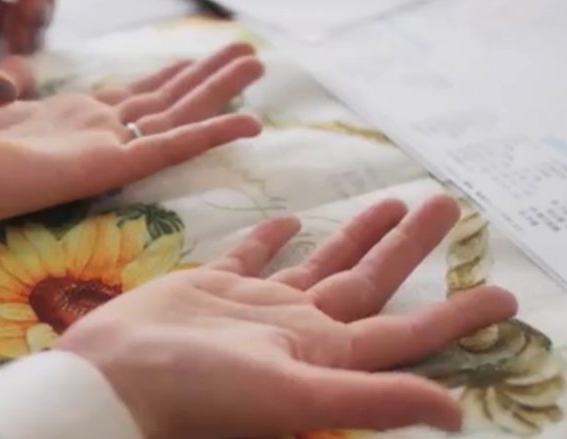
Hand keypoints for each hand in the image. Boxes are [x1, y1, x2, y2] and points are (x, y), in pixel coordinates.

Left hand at [0, 43, 262, 253]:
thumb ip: (11, 83)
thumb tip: (20, 68)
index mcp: (71, 117)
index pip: (134, 95)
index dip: (168, 76)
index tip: (196, 59)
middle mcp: (97, 132)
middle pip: (166, 100)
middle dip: (206, 76)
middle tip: (247, 53)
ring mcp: (106, 150)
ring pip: (177, 115)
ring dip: (218, 90)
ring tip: (256, 63)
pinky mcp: (109, 166)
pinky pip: (171, 146)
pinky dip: (212, 134)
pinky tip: (249, 122)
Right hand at [56, 195, 517, 437]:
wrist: (113, 379)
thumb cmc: (198, 389)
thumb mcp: (292, 396)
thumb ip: (372, 400)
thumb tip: (455, 415)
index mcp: (322, 356)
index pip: (406, 332)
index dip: (458, 317)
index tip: (504, 295)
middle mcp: (296, 332)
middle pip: (369, 283)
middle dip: (410, 247)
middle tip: (448, 206)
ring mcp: (255, 309)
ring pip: (319, 264)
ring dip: (356, 236)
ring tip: (392, 202)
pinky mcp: (213, 288)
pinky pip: (252, 258)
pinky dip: (273, 240)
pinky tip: (291, 219)